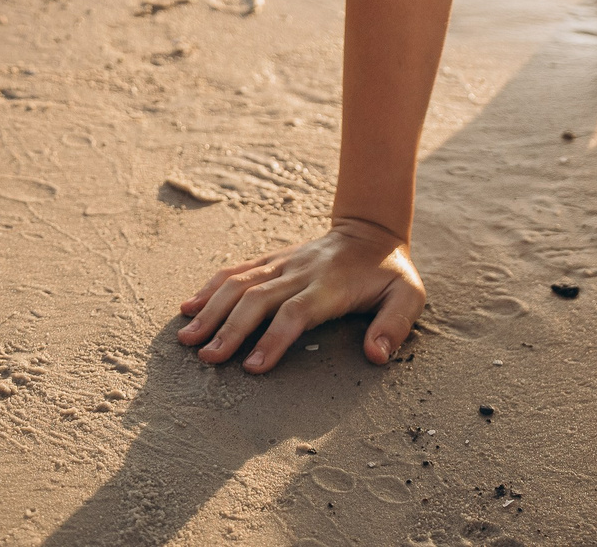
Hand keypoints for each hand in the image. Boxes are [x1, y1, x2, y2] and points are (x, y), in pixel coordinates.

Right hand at [174, 216, 424, 370]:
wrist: (371, 230)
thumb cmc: (389, 272)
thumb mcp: (409, 295)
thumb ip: (395, 325)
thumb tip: (376, 356)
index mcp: (330, 286)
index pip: (296, 312)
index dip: (274, 338)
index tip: (252, 366)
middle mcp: (301, 273)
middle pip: (258, 299)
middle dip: (230, 328)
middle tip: (206, 358)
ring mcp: (283, 263)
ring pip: (240, 283)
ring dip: (211, 309)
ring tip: (187, 338)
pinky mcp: (271, 259)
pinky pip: (237, 270)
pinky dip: (210, 287)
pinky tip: (188, 306)